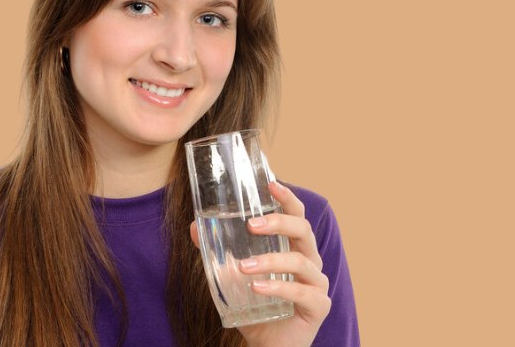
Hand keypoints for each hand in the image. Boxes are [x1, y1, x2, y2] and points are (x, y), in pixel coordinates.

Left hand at [190, 181, 330, 346]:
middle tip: (251, 224)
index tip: (271, 184)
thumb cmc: (256, 307)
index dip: (287, 198)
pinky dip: (279, 287)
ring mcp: (317, 283)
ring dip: (270, 260)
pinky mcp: (319, 306)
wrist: (267, 346)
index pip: (297, 214)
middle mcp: (310, 260)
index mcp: (294, 247)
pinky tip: (257, 288)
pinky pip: (302, 292)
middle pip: (303, 230)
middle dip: (278, 222)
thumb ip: (217, 254)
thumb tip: (195, 227)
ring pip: (300, 260)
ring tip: (243, 267)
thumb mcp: (231, 278)